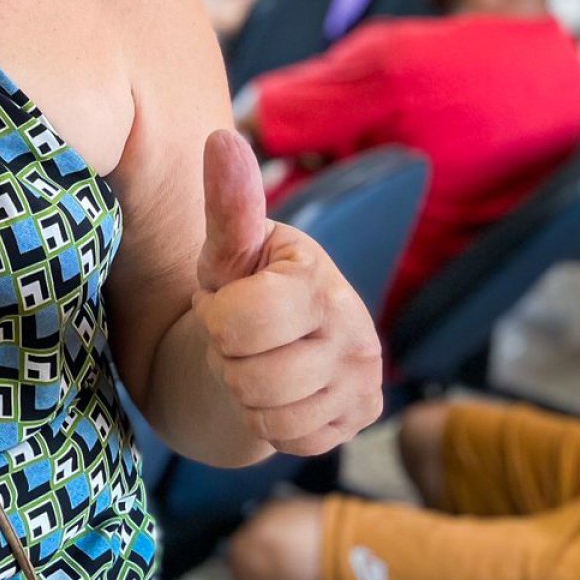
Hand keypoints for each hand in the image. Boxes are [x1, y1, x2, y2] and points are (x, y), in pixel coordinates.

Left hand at [190, 130, 383, 455]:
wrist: (270, 337)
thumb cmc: (244, 281)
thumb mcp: (229, 247)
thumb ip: (227, 203)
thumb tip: (221, 138)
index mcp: (318, 279)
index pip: (240, 322)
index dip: (216, 317)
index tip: (225, 301)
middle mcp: (355, 329)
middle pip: (252, 376)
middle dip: (229, 358)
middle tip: (239, 337)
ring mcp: (363, 379)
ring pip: (272, 415)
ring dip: (247, 393)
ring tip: (256, 360)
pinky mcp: (360, 418)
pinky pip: (292, 441)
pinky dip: (272, 423)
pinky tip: (277, 390)